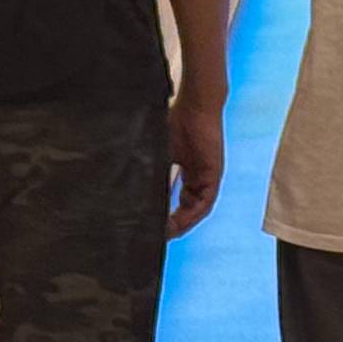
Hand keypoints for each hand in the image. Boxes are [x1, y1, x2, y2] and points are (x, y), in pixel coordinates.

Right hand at [164, 92, 225, 238]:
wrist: (196, 105)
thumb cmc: (177, 121)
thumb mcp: (159, 152)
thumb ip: (150, 170)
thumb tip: (128, 189)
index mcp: (187, 172)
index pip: (176, 200)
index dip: (164, 215)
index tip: (150, 226)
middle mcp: (199, 178)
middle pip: (187, 210)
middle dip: (172, 225)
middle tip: (155, 237)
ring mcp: (208, 178)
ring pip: (196, 210)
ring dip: (182, 224)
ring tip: (164, 235)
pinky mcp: (214, 176)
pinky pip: (205, 204)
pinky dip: (191, 216)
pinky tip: (177, 224)